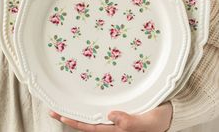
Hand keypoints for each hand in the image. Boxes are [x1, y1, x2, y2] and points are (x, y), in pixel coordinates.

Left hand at [50, 102, 172, 131]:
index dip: (74, 120)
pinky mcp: (120, 105)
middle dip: (70, 114)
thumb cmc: (158, 121)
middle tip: (54, 108)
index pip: (90, 126)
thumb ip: (129, 122)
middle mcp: (112, 122)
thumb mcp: (146, 123)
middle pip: (87, 119)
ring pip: (93, 111)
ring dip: (79, 106)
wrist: (167, 114)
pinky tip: (88, 93)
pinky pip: (103, 103)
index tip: (59, 114)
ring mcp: (115, 114)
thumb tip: (110, 115)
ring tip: (65, 99)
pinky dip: (92, 99)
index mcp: (116, 129)